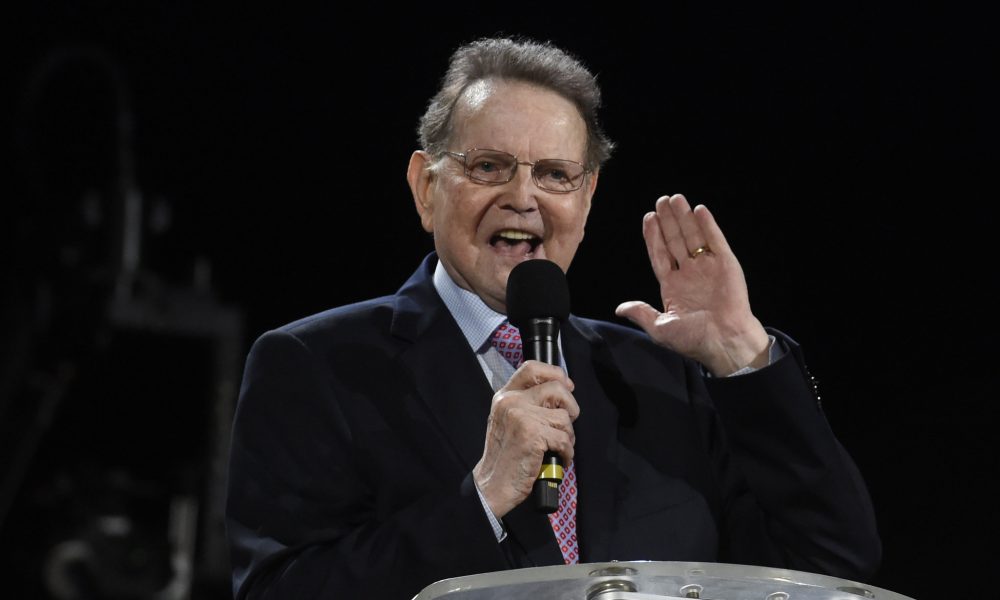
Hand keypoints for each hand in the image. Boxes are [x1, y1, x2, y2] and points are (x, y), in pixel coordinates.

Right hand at [473, 361, 578, 517]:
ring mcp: (522, 417)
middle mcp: (511, 402)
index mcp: (504, 396)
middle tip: (566, 423)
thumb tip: (561, 391)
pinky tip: (559, 458)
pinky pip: (565, 438)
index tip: (567, 386)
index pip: (532, 368)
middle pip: (556, 388)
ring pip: (564, 416)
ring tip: (558, 447)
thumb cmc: (505, 456)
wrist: (493, 484)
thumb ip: (527, 403)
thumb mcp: (508, 420)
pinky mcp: (533, 435)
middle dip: (570, 406)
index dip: (555, 373)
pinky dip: (567, 452)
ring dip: (568, 435)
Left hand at [615, 194, 769, 375]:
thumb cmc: (694, 340)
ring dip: (685, 217)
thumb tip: (620, 308)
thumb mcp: (661, 328)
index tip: (648, 218)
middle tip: (661, 201)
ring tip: (676, 199)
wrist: (724, 342)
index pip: (660, 255)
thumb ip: (641, 313)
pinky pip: (716, 241)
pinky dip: (708, 225)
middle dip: (668, 221)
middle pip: (675, 241)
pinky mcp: (726, 265)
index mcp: (673, 286)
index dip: (653, 236)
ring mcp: (708, 268)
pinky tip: (699, 210)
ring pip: (693, 236)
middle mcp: (690, 274)